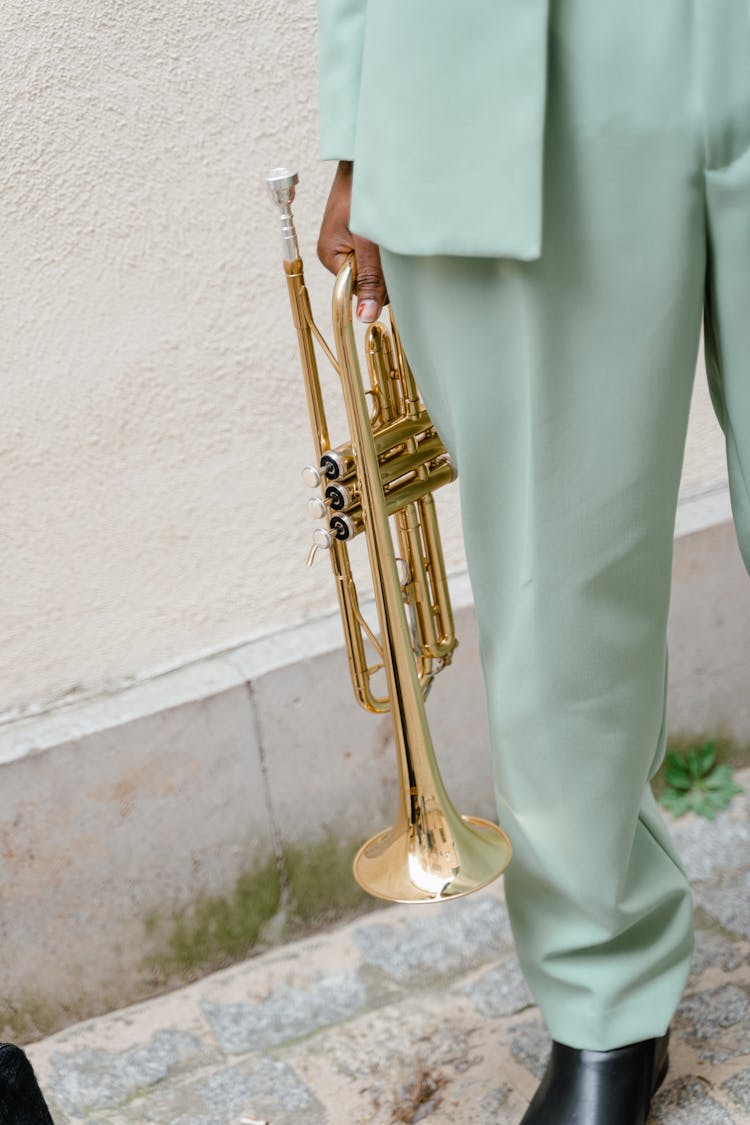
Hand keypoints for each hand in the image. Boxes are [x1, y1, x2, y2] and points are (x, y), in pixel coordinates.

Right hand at [317, 160, 387, 322]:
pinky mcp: (362, 232)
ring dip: (389, 255)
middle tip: (390, 242)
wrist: (367, 153)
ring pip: (375, 266)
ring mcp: (350, 242)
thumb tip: (365, 317)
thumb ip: (370, 279)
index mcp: (331, 256)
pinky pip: (378, 251)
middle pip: (366, 280)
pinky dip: (389, 244)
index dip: (376, 284)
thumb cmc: (363, 189)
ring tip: (390, 230)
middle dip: (383, 269)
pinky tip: (392, 228)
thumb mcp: (370, 241)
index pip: (356, 290)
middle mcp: (337, 252)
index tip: (387, 263)